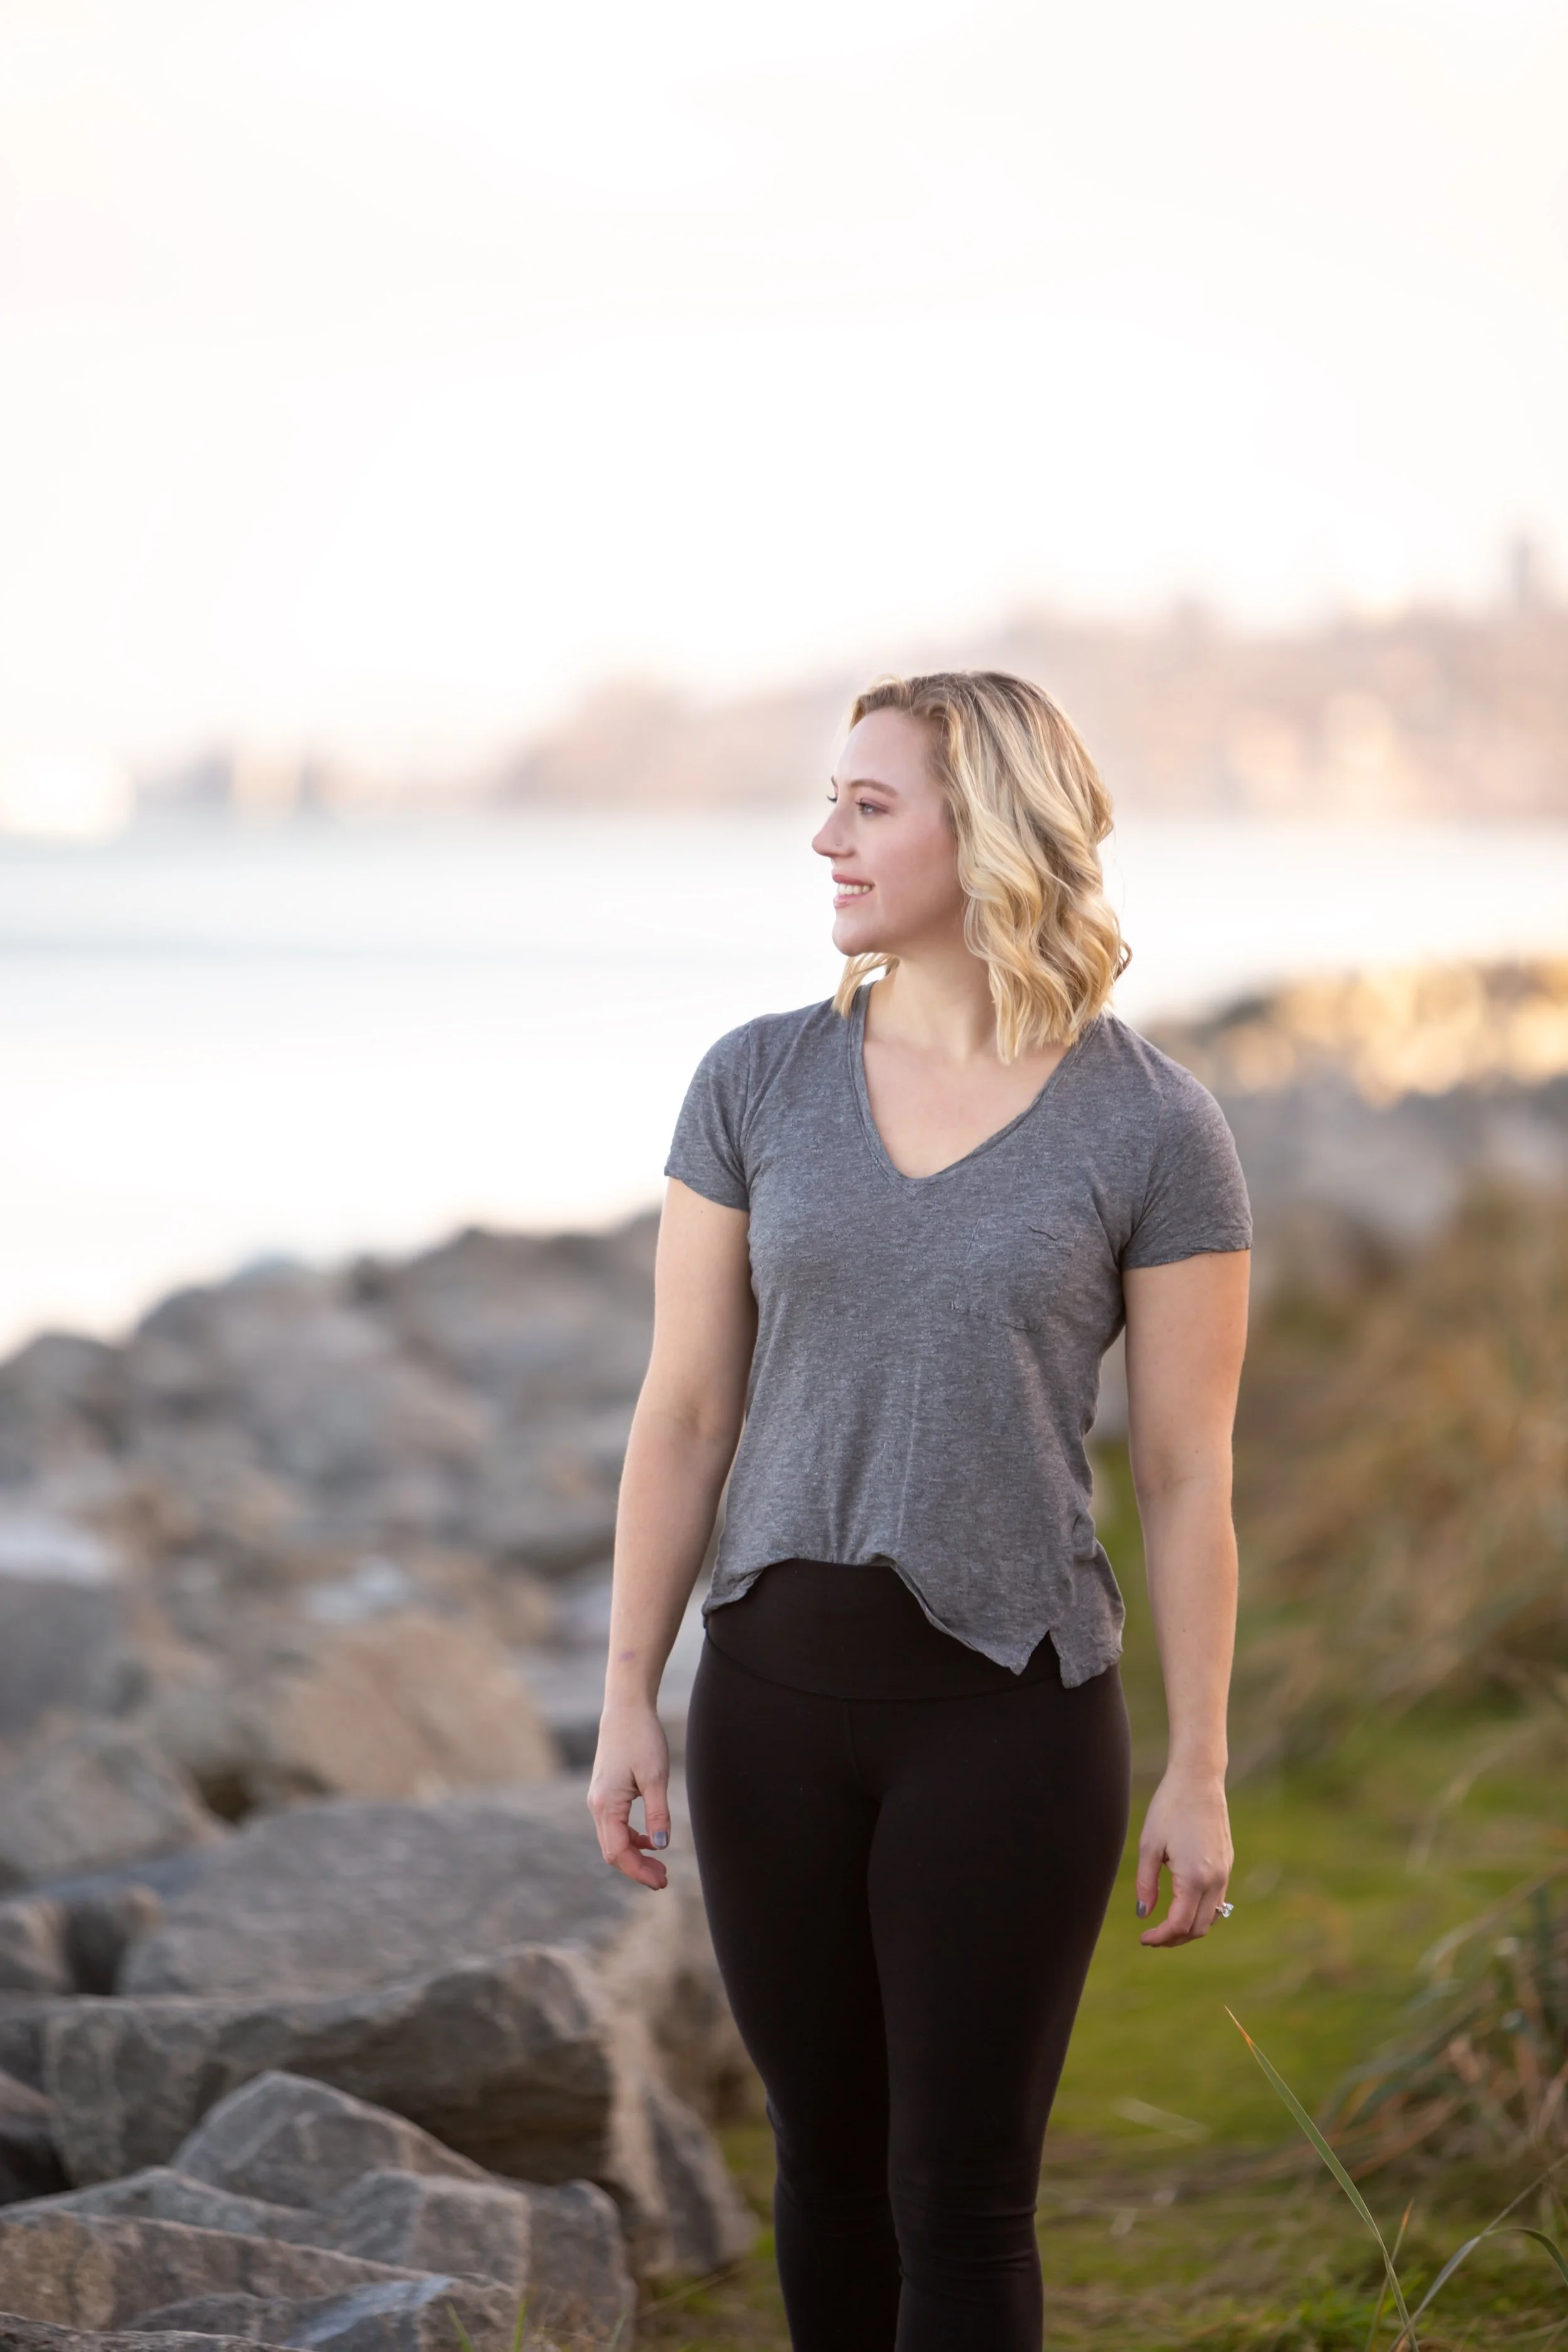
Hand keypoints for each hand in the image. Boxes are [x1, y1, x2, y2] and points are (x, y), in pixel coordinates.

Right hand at [587, 1700, 672, 1889]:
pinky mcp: (606, 1792)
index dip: (639, 1871)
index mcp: (606, 1805)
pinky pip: (615, 1825)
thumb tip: (660, 1846)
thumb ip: (657, 1814)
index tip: (662, 1881)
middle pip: (612, 1850)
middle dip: (637, 1868)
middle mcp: (597, 1805)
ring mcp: (599, 1799)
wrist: (626, 1708)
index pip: (618, 1852)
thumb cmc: (642, 1739)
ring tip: (659, 1865)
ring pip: (613, 1839)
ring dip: (634, 1855)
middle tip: (664, 1879)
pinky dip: (631, 1837)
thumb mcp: (656, 1778)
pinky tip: (650, 1839)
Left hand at [1135, 1767, 1231, 1946]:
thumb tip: (1144, 1914)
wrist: (1199, 1780)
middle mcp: (1215, 1880)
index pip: (1179, 1925)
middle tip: (1152, 1937)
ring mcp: (1225, 1872)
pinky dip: (1201, 1911)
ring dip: (1190, 1928)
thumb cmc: (1169, 1808)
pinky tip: (1183, 1905)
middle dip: (1175, 1939)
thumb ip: (1146, 1884)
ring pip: (1212, 1918)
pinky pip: (1218, 1901)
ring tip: (1165, 1925)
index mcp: (1194, 1878)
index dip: (1160, 1938)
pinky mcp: (1227, 1863)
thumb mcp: (1149, 1846)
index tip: (1143, 1938)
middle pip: (1198, 1928)